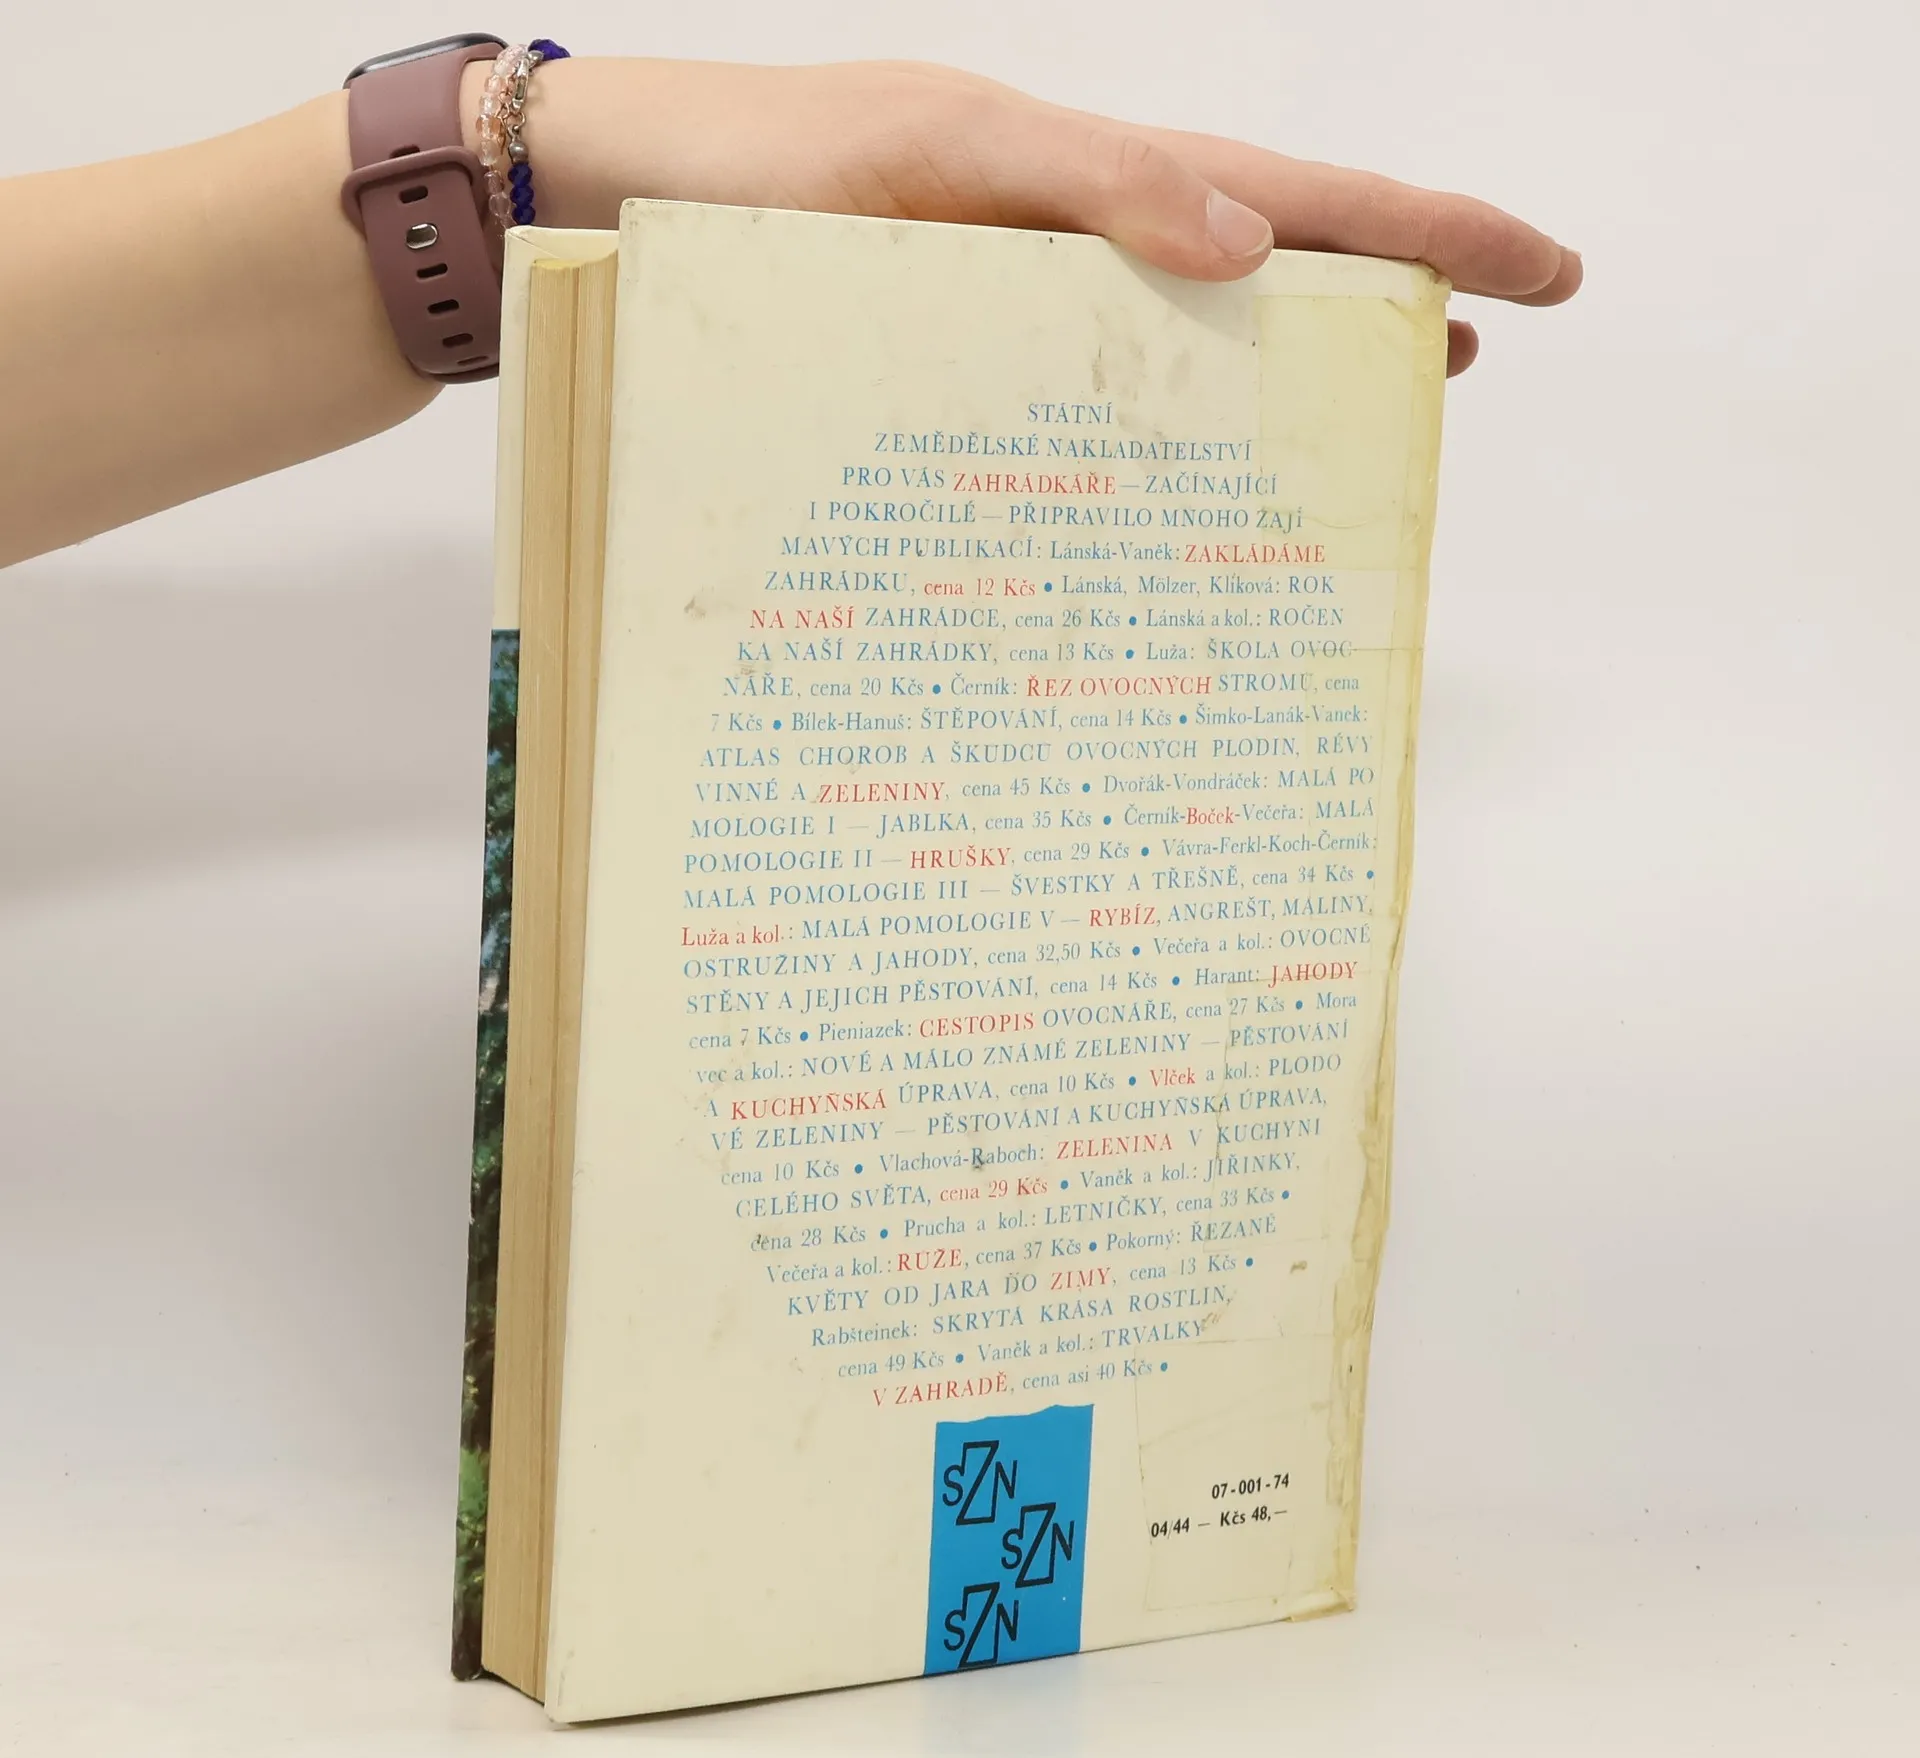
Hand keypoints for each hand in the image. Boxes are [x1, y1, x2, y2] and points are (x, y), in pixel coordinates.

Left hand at [524, 59, 1581, 375]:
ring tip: (1365, 419)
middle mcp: (1067, 249)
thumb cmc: (755, 172)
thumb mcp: (932, 155)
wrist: (609, 211)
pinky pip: (1082, 406)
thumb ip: (1088, 185)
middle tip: (1477, 361)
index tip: (1540, 274)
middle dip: (1381, 303)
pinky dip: (1153, 439)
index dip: (1427, 233)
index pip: (1298, 196)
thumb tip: (1250, 245)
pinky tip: (1176, 487)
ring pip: (1183, 347)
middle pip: (1262, 267)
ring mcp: (1015, 316)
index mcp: (1087, 177)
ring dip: (1278, 374)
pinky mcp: (951, 376)